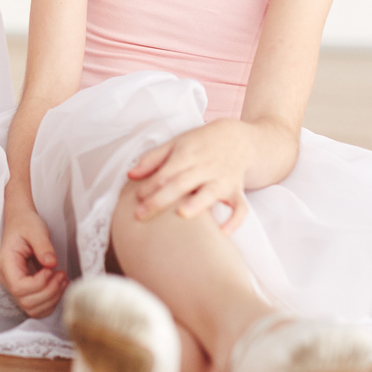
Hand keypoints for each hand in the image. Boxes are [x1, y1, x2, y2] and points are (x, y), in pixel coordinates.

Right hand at [0, 203, 68, 319]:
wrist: (21, 222)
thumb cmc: (25, 224)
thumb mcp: (35, 229)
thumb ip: (43, 245)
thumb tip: (51, 263)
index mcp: (6, 264)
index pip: (19, 287)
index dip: (39, 284)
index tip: (51, 269)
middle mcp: (8, 279)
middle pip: (27, 302)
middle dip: (49, 292)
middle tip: (61, 274)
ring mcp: (15, 287)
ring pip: (32, 309)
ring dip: (52, 299)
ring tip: (62, 280)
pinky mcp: (25, 290)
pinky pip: (37, 307)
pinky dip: (51, 302)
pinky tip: (59, 286)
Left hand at [127, 119, 251, 233]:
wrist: (237, 138)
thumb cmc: (200, 143)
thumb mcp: (175, 143)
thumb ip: (152, 159)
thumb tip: (130, 175)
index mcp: (186, 155)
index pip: (165, 173)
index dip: (150, 186)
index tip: (136, 198)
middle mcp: (204, 168)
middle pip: (180, 184)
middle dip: (160, 200)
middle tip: (141, 215)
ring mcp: (222, 180)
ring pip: (210, 193)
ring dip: (197, 203)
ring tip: (182, 214)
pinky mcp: (237, 191)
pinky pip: (240, 208)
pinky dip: (235, 220)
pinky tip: (223, 233)